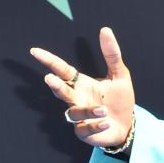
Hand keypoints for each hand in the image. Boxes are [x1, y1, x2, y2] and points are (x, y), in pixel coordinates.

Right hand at [30, 27, 134, 147]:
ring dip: (87, 110)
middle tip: (50, 79)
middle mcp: (77, 99)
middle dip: (56, 86)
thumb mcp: (120, 76)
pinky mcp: (85, 132)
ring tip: (103, 110)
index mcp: (82, 83)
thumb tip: (106, 30)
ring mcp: (79, 117)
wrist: (128, 125)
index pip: (63, 70)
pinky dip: (95, 125)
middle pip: (61, 91)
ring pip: (74, 112)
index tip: (35, 51)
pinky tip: (106, 122)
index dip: (50, 61)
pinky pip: (85, 129)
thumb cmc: (120, 100)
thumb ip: (112, 55)